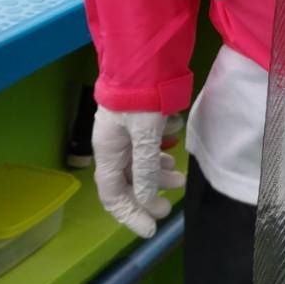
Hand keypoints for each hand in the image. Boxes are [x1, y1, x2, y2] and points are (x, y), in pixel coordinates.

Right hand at [92, 106, 185, 238]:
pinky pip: (145, 148)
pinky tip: (171, 158)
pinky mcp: (137, 122)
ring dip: (157, 177)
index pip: (112, 194)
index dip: (129, 214)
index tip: (150, 228)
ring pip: (138, 165)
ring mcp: (124, 133)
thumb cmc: (140, 94)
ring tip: (178, 181)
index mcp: (106, 150)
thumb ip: (145, 165)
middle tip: (169, 208)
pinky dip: (158, 158)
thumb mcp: (144, 132)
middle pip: (126, 182)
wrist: (142, 55)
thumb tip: (147, 197)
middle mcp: (112, 145)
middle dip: (147, 197)